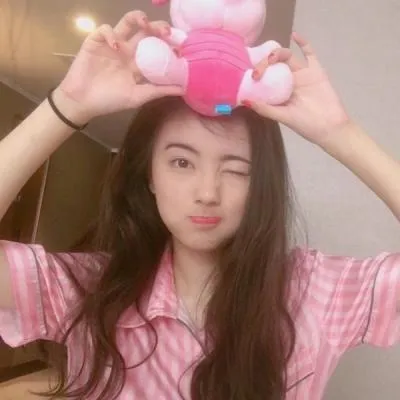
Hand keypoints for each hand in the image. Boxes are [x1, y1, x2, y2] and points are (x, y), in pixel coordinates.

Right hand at [57, 10, 182, 121]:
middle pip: (145, 32)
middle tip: (165, 31)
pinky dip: (111, 34)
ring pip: (126, 23)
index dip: (167, 44)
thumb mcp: (138, 97)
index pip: (156, 49)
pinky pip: (105, 30)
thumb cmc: (110, 101)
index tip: (179, 46)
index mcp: (138, 64)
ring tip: (144, 23)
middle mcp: (127, 51)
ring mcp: (112, 45)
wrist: (83, 102)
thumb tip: (183, 89)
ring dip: (137, 18)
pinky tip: (116, 46)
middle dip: (156, 27)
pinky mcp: (95, 42)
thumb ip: (158, 91)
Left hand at [244, 33, 350, 145]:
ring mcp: (302, 75)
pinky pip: (309, 53)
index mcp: (278, 92)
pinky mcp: (316, 70)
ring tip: (271, 58)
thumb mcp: (282, 117)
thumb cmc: (305, 125)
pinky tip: (294, 35)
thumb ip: (265, 108)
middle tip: (258, 72)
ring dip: (277, 53)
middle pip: (274, 65)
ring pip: (287, 57)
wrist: (330, 127)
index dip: (257, 73)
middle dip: (264, 64)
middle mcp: (288, 81)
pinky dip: (303, 43)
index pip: (265, 77)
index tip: (251, 77)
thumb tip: (244, 100)